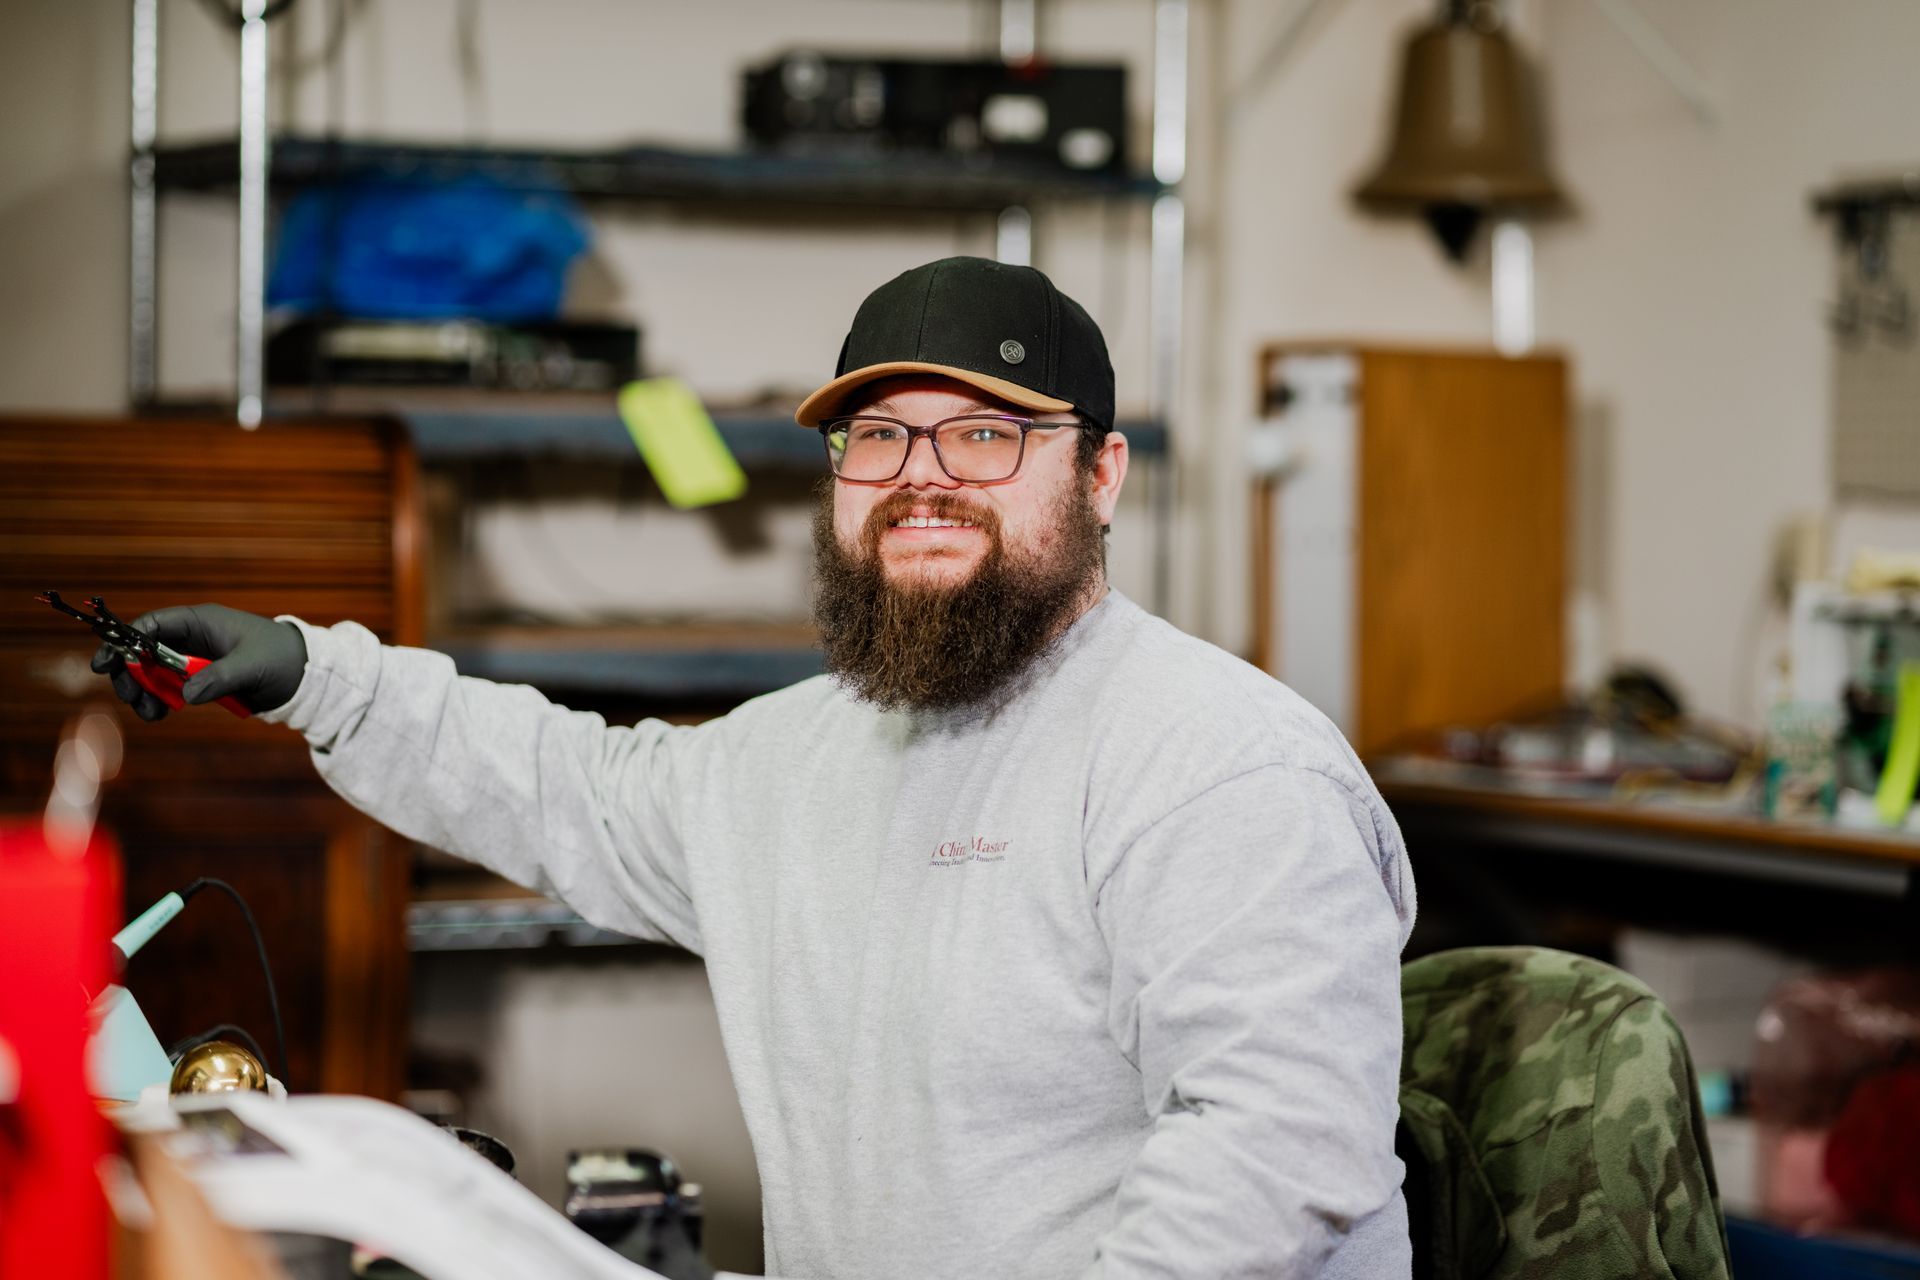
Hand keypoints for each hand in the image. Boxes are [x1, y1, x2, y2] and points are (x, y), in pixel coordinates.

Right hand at [90, 604, 307, 720]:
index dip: (125, 641)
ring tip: (151, 714)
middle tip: (130, 697)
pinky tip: (160, 714)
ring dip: (144, 691)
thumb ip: (219, 678)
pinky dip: (159, 699)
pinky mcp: (200, 679)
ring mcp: (194, 659)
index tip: (107, 663)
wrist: (306, 676)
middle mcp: (193, 637)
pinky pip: (169, 687)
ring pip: (153, 672)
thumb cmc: (282, 659)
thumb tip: (186, 694)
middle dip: (131, 673)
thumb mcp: (252, 667)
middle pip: (144, 650)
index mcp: (202, 621)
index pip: (153, 624)